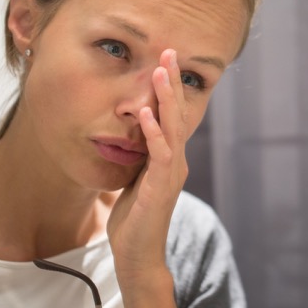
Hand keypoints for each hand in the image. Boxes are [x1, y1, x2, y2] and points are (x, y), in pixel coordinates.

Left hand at [108, 49, 189, 283]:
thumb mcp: (135, 181)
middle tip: (170, 52)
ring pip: (173, 128)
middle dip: (174, 82)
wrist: (139, 255)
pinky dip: (153, 132)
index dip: (171, 88)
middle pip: (179, 114)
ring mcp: (171, 174)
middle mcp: (177, 162)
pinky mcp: (160, 187)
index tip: (165, 60)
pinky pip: (159, 154)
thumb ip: (138, 158)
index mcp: (171, 158)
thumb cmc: (134, 221)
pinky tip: (145, 112)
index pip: (174, 116)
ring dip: (167, 98)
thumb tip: (129, 137)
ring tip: (160, 71)